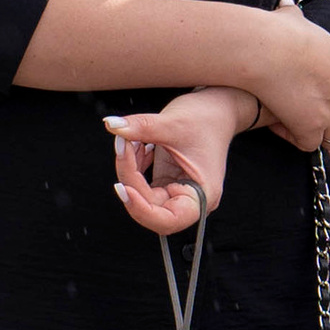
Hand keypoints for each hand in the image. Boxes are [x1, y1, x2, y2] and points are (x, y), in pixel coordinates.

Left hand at [107, 87, 252, 236]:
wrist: (218, 110)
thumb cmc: (208, 119)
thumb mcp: (173, 123)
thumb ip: (141, 127)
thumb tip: (111, 125)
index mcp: (202, 195)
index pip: (168, 220)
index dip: (142, 210)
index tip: (125, 188)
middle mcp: (191, 199)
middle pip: (150, 207)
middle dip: (131, 179)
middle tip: (122, 148)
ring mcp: (178, 191)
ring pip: (143, 197)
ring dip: (130, 171)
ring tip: (129, 141)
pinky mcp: (168, 182)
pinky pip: (144, 185)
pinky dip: (135, 167)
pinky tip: (137, 146)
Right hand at [240, 0, 329, 156]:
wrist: (263, 48)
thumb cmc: (275, 31)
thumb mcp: (295, 20)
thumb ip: (297, 17)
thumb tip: (286, 5)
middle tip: (319, 120)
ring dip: (321, 135)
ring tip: (301, 128)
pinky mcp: (312, 126)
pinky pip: (310, 144)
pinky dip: (296, 138)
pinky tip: (280, 126)